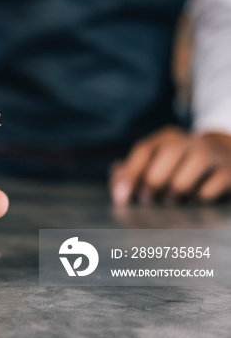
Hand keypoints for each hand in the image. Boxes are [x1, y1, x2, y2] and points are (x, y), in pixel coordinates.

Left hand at [109, 127, 230, 204]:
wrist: (222, 155)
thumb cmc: (177, 164)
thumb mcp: (155, 161)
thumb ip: (131, 171)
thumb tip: (117, 185)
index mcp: (165, 138)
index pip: (144, 150)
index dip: (130, 174)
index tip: (121, 198)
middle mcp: (188, 141)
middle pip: (169, 154)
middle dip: (153, 182)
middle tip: (148, 199)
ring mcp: (210, 154)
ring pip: (191, 170)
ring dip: (174, 191)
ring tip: (170, 200)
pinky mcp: (227, 171)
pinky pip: (210, 187)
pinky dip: (198, 198)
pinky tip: (194, 199)